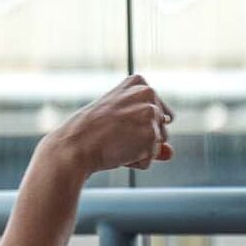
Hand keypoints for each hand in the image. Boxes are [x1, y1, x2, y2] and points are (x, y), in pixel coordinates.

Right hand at [38, 73, 174, 178]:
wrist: (74, 145)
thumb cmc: (90, 132)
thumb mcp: (120, 125)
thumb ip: (150, 135)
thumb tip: (170, 152)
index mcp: (139, 82)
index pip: (159, 113)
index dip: (138, 125)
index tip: (117, 122)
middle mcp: (148, 93)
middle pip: (162, 129)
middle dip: (141, 139)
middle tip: (114, 134)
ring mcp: (150, 114)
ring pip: (157, 145)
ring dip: (138, 151)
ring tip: (115, 143)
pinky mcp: (151, 135)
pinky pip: (149, 160)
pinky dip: (135, 163)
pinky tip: (118, 152)